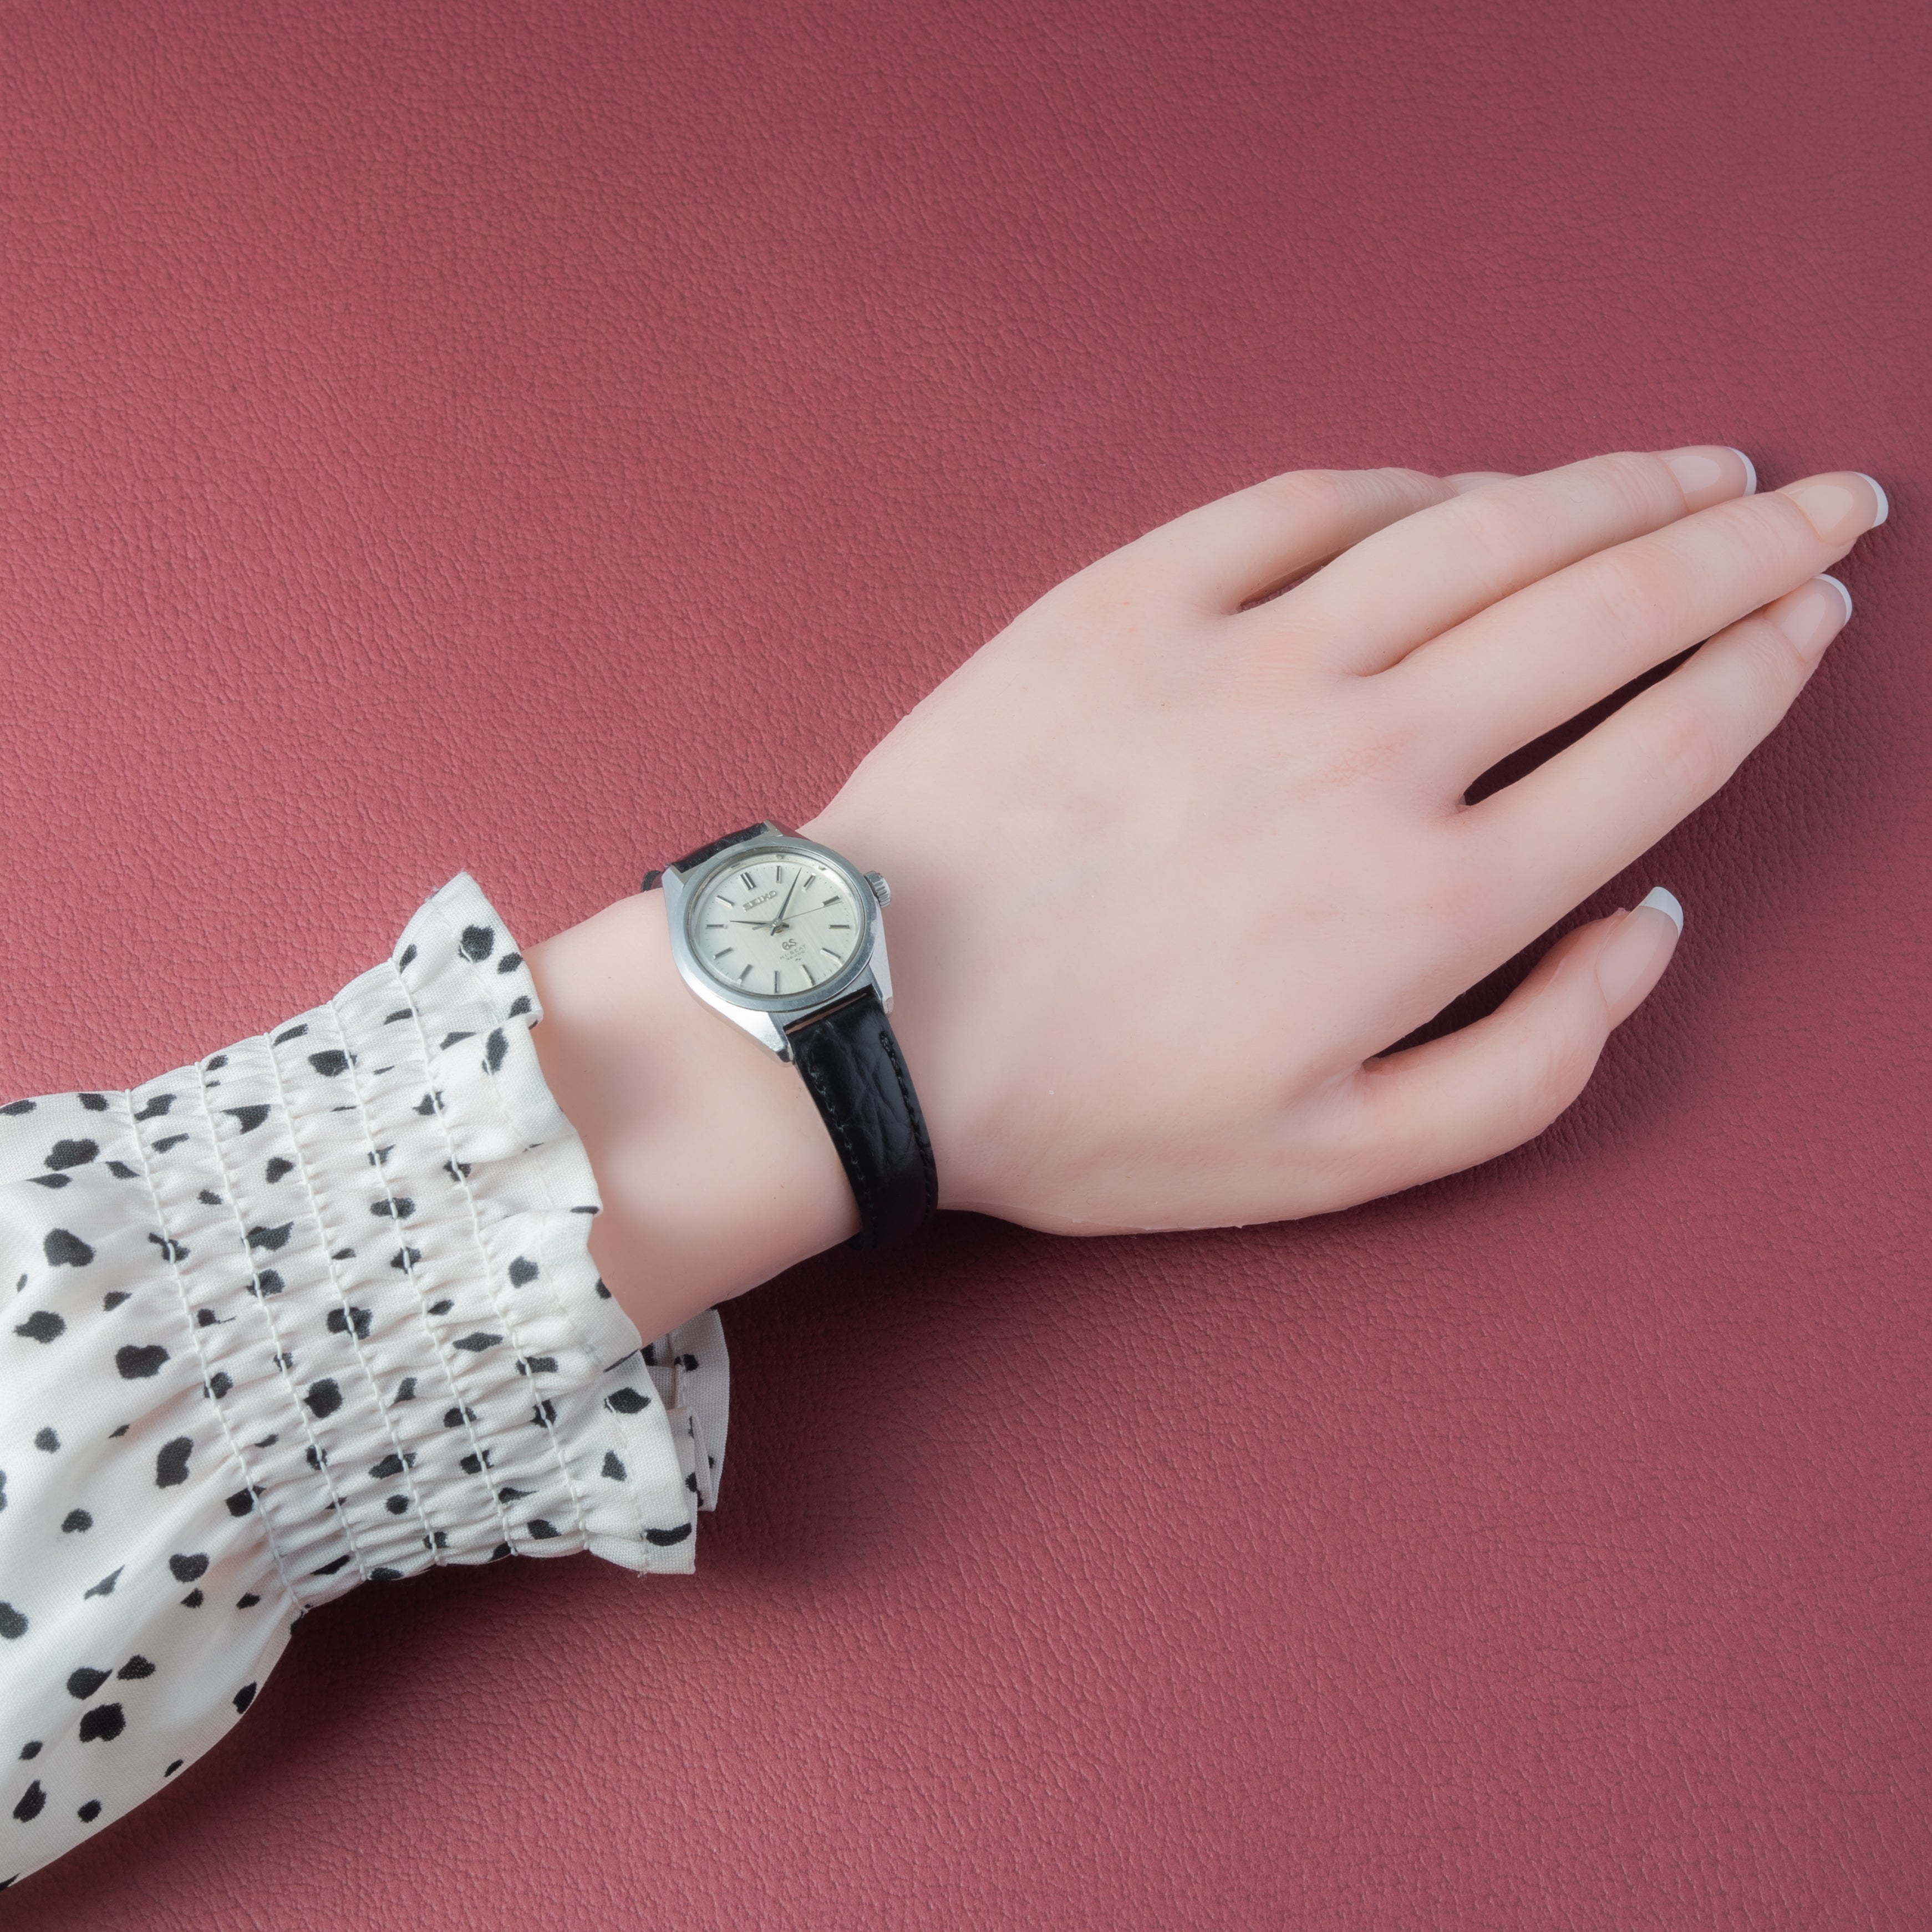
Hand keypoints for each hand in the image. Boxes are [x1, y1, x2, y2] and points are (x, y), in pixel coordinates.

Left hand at [803, 449, 1883, 1234]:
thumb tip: (1646, 927)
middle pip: (1612, 606)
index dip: (1765, 666)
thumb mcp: (1342, 1163)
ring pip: (1486, 528)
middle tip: (1825, 503)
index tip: (1817, 614)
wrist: (879, 1021)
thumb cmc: (1098, 1112)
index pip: (1663, 746)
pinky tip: (1462, 489)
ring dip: (1616, 487)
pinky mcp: (1132, 597)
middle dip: (1748, 545)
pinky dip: (1410, 486)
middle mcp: (1371, 750)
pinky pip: (1307, 505)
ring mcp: (1249, 655)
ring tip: (1695, 471)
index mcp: (1435, 897)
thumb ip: (1535, 1063)